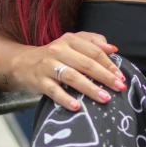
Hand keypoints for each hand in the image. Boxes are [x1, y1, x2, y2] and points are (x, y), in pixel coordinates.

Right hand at [12, 31, 127, 110]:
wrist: (24, 64)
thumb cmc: (56, 55)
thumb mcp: (73, 43)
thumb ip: (93, 42)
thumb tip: (113, 49)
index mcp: (70, 40)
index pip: (94, 51)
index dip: (109, 64)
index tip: (121, 76)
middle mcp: (58, 50)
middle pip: (86, 64)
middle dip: (105, 77)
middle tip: (119, 87)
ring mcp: (48, 66)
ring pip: (72, 77)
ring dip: (90, 88)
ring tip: (105, 98)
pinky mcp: (39, 81)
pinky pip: (54, 91)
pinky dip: (66, 99)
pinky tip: (77, 107)